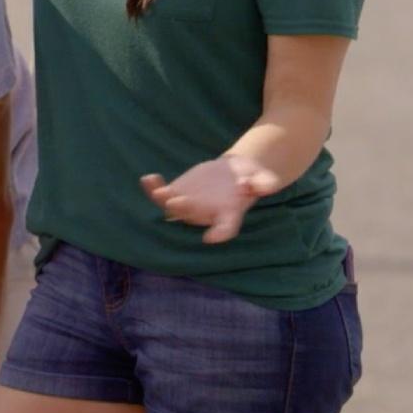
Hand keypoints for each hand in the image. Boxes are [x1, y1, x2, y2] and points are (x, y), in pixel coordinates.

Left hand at [140, 154, 283, 243]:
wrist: (235, 174)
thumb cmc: (251, 178)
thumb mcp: (262, 177)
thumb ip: (264, 182)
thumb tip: (262, 186)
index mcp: (229, 215)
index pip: (226, 229)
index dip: (219, 234)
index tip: (211, 237)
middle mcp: (207, 215)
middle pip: (194, 216)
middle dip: (184, 209)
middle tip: (175, 201)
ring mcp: (189, 206)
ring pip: (172, 209)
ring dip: (162, 200)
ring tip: (156, 189)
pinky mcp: (177, 194)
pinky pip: (162, 195)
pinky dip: (153, 188)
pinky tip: (148, 178)